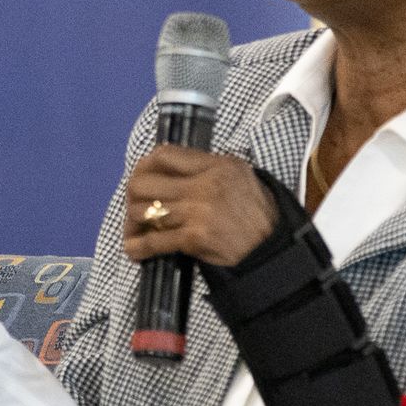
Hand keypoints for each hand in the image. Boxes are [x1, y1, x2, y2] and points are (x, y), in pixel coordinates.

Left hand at [120, 145, 279, 265]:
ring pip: (144, 211)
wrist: (272, 250)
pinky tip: (134, 250)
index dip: (144, 166)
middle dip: (132, 196)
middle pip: (144, 182)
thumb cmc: (256, 215)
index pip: (164, 155)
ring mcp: (198, 211)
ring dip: (134, 223)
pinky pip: (153, 241)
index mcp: (217, 165)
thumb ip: (207, 168)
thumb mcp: (240, 177)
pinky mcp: (194, 238)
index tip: (141, 176)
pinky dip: (138, 247)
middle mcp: (205, 185)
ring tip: (136, 229)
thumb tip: (169, 168)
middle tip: (135, 206)